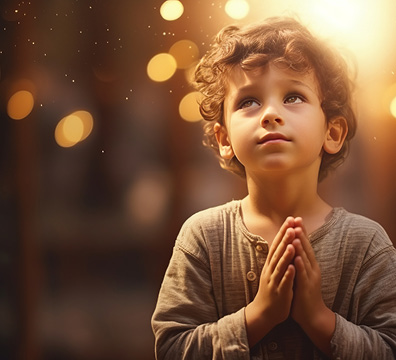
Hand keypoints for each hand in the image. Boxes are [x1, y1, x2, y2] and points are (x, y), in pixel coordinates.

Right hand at [245, 217, 296, 345]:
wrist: (264, 312)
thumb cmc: (271, 290)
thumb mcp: (273, 271)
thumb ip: (278, 258)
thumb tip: (283, 243)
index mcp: (271, 264)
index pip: (277, 244)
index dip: (283, 232)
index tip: (290, 219)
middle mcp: (271, 270)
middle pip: (278, 251)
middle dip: (285, 238)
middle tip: (291, 225)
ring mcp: (274, 281)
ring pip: (280, 265)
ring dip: (286, 254)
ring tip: (292, 243)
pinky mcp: (279, 292)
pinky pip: (283, 282)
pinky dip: (287, 274)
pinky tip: (292, 267)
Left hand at [291, 217, 334, 355]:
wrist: (312, 315)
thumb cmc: (304, 293)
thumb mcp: (301, 274)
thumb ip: (298, 261)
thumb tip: (293, 247)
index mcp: (309, 264)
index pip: (304, 244)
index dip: (300, 231)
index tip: (295, 218)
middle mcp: (311, 268)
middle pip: (306, 247)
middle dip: (301, 233)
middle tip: (297, 219)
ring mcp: (310, 277)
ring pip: (305, 258)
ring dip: (301, 246)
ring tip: (296, 233)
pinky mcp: (307, 286)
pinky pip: (303, 274)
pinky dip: (300, 264)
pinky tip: (297, 256)